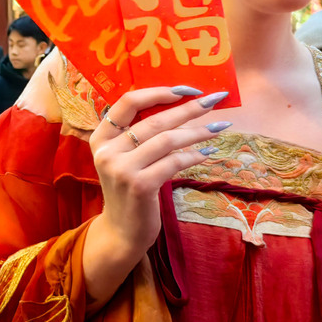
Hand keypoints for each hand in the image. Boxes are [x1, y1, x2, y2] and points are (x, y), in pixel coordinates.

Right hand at [83, 86, 229, 304]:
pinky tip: (208, 153)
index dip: (158, 92)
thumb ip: (140, 134)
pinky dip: (194, 155)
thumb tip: (180, 105)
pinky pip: (174, 162)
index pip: (128, 102)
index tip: (186, 89)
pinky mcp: (140, 185)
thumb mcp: (126, 158)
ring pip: (168, 139)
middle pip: (155, 119)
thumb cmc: (130, 190)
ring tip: (220, 127)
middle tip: (215, 100)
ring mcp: (122, 168)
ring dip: (198, 131)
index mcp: (101, 137)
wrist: (122, 232)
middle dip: (189, 108)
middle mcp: (107, 150)